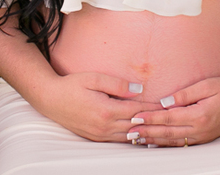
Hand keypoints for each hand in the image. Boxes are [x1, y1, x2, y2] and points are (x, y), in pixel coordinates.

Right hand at [30, 71, 155, 142]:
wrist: (50, 99)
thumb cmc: (71, 85)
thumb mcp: (94, 78)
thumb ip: (117, 84)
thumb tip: (138, 89)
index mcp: (106, 110)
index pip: (136, 110)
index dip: (153, 108)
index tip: (167, 105)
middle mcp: (104, 126)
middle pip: (136, 126)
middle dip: (153, 122)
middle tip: (170, 119)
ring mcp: (100, 134)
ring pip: (129, 137)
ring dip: (145, 133)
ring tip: (160, 129)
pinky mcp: (95, 137)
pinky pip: (119, 140)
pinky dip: (132, 137)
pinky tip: (141, 135)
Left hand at [127, 76, 219, 146]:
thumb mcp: (207, 85)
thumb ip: (185, 94)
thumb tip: (164, 102)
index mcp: (200, 115)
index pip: (169, 118)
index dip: (150, 118)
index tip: (135, 117)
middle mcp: (200, 130)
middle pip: (168, 133)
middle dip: (147, 133)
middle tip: (129, 133)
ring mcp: (203, 136)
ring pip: (173, 141)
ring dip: (154, 140)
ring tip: (138, 140)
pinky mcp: (204, 138)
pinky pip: (182, 144)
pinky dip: (167, 144)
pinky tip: (156, 143)